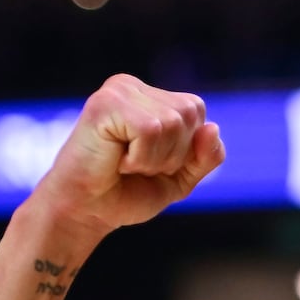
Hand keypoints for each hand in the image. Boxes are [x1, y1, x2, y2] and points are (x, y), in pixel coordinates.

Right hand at [32, 74, 225, 236]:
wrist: (86, 213)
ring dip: (154, 159)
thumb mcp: (180, 178)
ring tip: (125, 163)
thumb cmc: (126, 193)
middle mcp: (132, 86)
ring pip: (172, 123)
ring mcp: (117, 91)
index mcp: (149, 96)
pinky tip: (116, 161)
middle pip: (188, 114)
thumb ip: (205, 156)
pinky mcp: (105, 104)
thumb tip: (213, 127)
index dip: (184, 149)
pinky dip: (140, 158)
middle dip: (172, 154)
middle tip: (136, 165)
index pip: (196, 111)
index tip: (151, 162)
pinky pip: (150, 130)